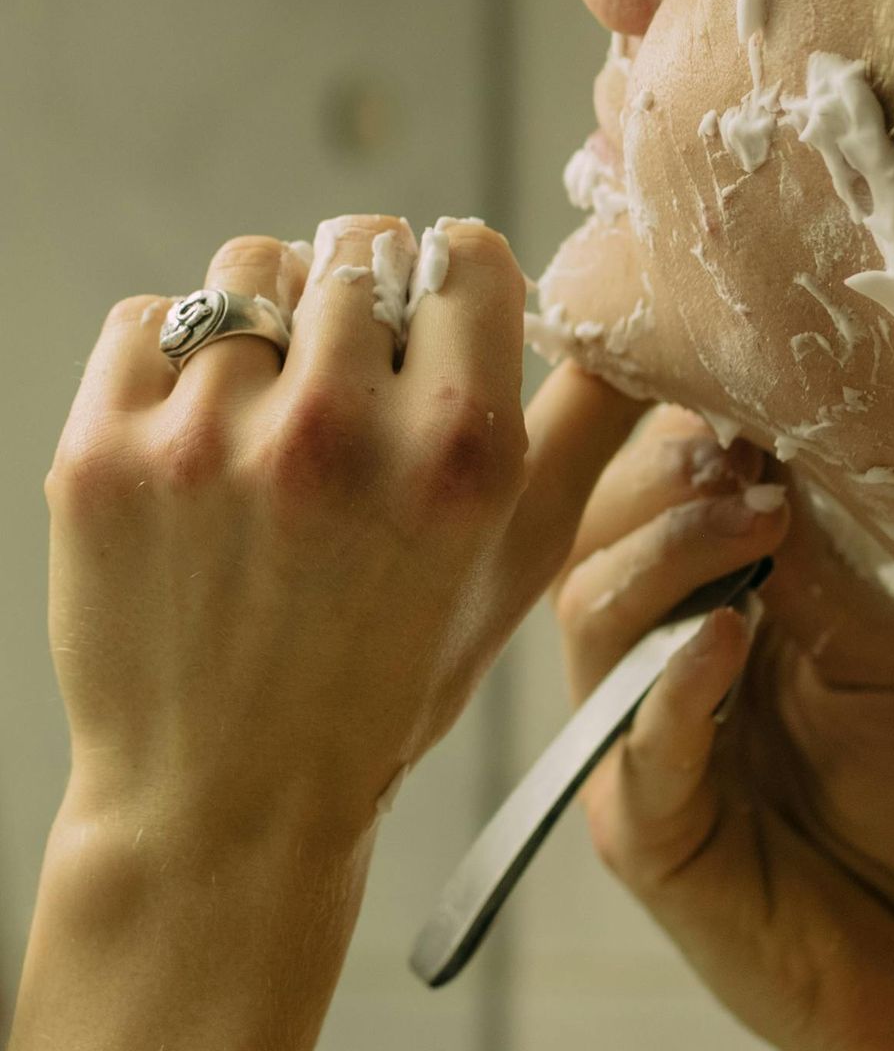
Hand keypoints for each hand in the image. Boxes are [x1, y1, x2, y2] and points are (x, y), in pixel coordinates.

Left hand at [44, 218, 643, 853]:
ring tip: (269, 416)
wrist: (224, 804)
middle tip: (347, 392)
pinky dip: (171, 359)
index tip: (432, 331)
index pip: (464, 254)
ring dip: (265, 321)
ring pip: (247, 268)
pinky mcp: (101, 453)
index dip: (450, 289)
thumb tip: (634, 318)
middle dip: (360, 303)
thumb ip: (585, 424)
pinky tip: (198, 442)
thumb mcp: (521, 562)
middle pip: (356, 247)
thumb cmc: (386, 681)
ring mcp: (206, 440)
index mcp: (458, 453)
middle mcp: (336, 433)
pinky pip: (148, 318)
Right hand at [552, 407, 893, 1050]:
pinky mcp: (652, 844)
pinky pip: (638, 751)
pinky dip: (675, 687)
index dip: (673, 425)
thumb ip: (817, 565)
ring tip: (747, 520)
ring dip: (667, 556)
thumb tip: (755, 434)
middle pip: (598, 540)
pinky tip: (726, 642)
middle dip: (658, 477)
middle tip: (735, 451)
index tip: (730, 364)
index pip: (653, 494)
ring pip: (591, 624)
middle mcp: (658, 672)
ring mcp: (644, 755)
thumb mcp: (889, 656)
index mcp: (714, 610)